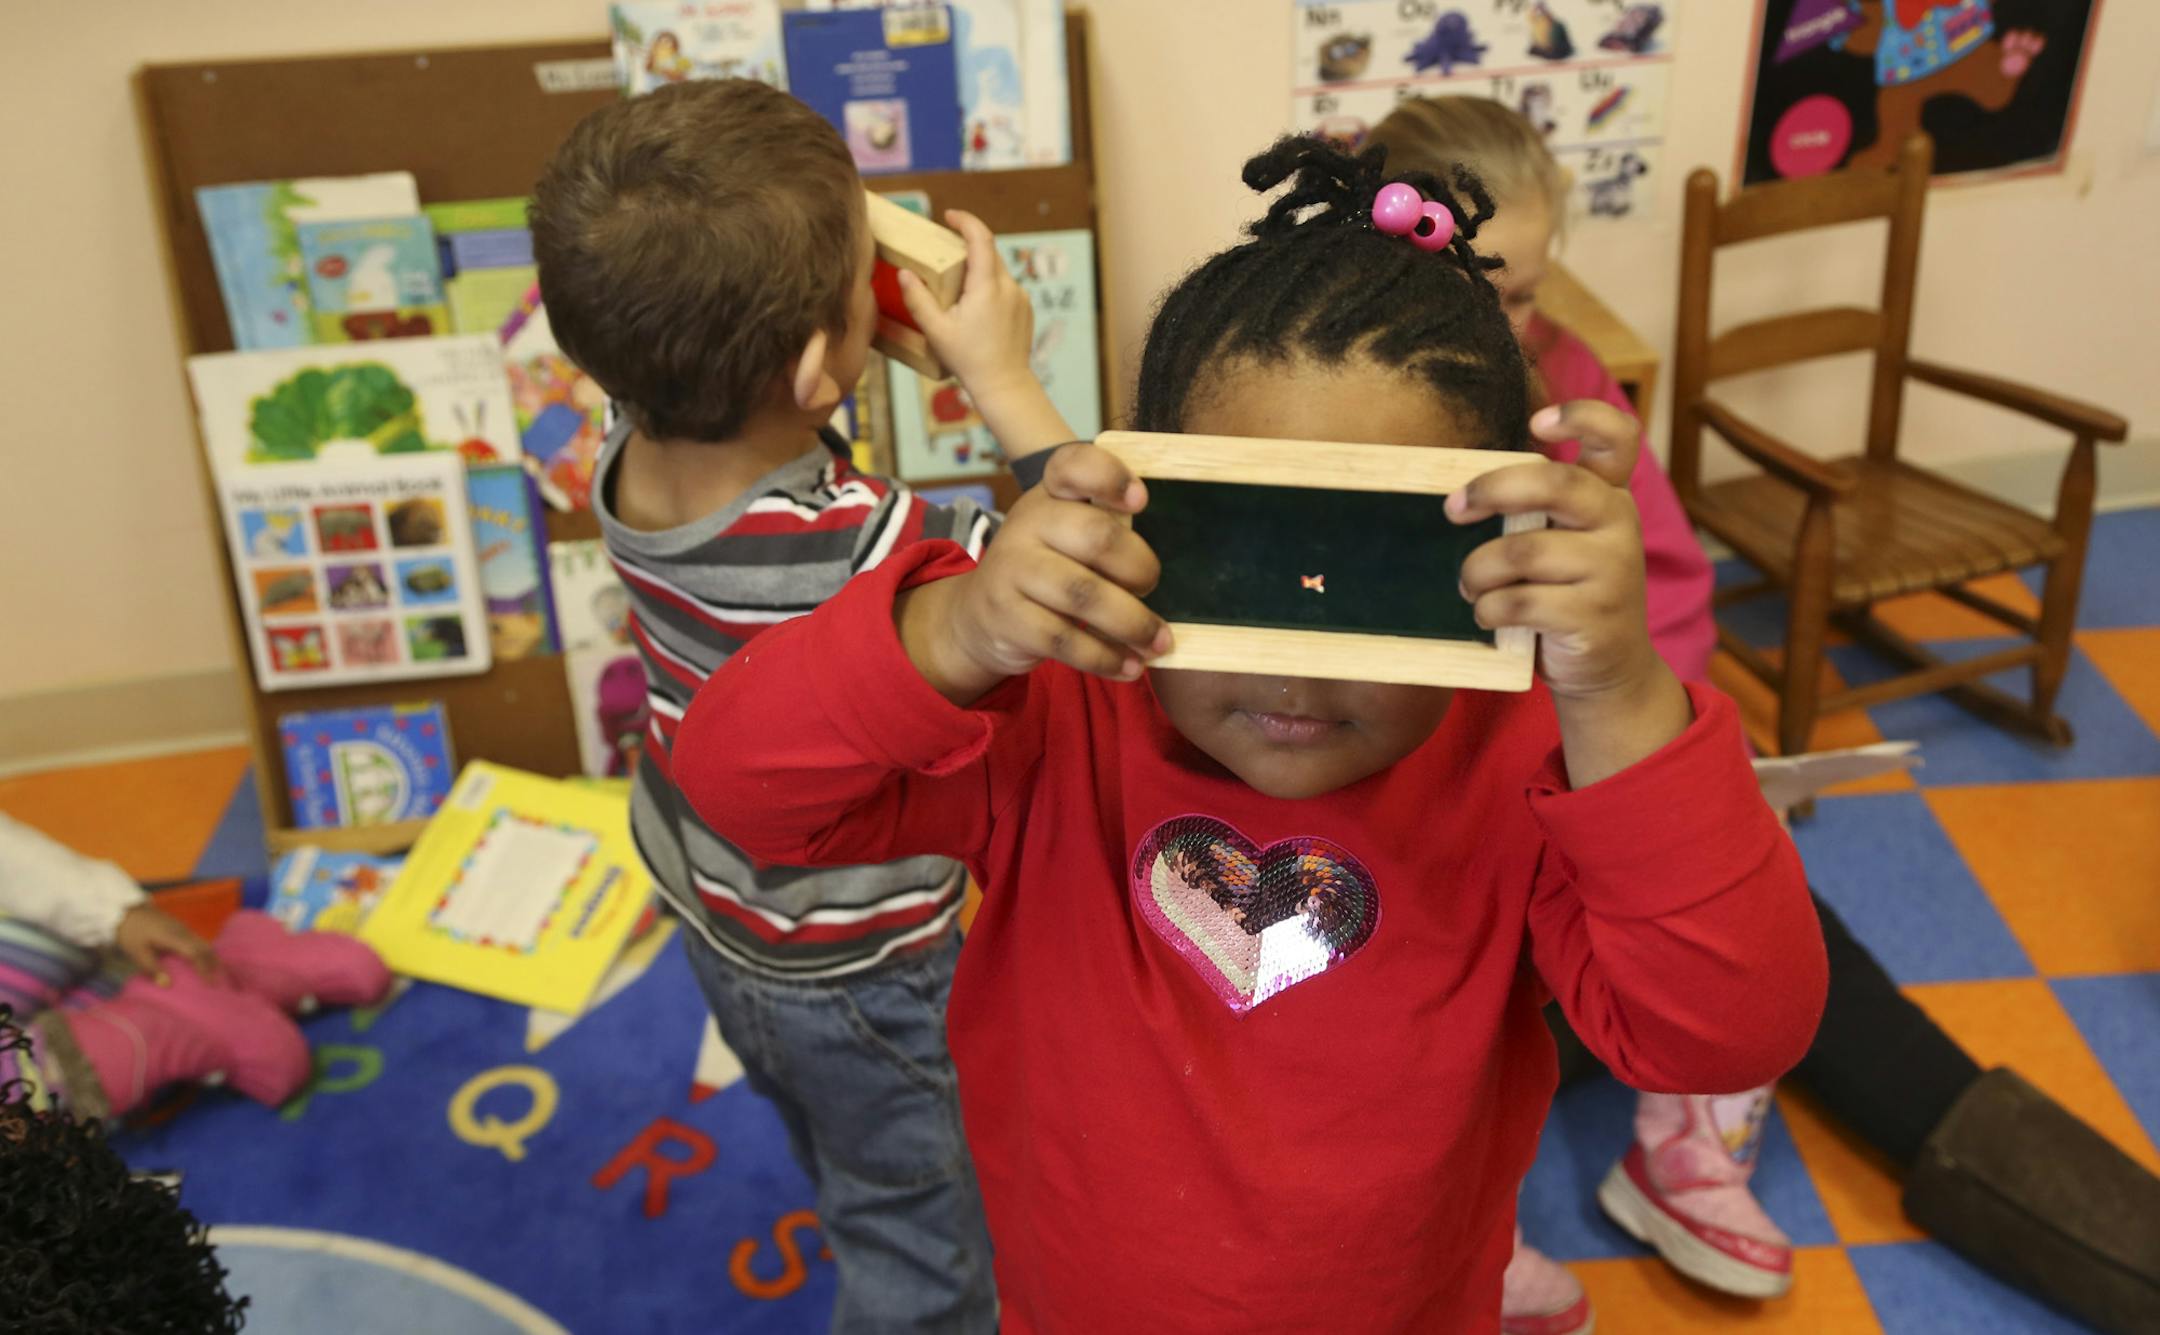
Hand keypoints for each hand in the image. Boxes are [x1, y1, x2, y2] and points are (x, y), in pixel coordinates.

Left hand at [114, 904, 220, 985]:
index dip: (203, 968)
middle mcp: (182, 931)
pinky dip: (204, 952)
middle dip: (213, 964)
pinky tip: (204, 961)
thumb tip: (168, 985)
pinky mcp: (181, 928)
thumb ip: (152, 968)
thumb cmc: (131, 933)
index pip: (194, 953)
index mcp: (172, 937)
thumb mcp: (136, 952)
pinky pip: (198, 941)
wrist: (127, 912)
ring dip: (211, 957)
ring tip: (215, 973)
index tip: (209, 983)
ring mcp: (183, 928)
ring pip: (203, 943)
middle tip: (217, 981)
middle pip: (204, 947)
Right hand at [897, 443, 1170, 703]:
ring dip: (1133, 623)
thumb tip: (1187, 559)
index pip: (1073, 466)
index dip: (1109, 477)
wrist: (978, 615)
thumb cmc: (1047, 568)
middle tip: (1153, 586)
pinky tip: (1129, 667)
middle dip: (1139, 568)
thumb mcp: (1067, 536)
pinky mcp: (1007, 617)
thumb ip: (1109, 531)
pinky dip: (1106, 658)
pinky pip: (1066, 641)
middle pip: (1096, 537)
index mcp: (1051, 494)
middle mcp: (1027, 523)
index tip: (1140, 500)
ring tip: (1158, 642)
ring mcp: (1012, 570)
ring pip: (1084, 595)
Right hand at [898, 210, 1073, 460]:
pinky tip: (975, 307)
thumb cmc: (969, 360)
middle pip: (989, 253)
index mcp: (987, 286)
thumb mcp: (936, 331)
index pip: (981, 238)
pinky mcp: (1026, 309)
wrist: (1004, 385)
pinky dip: (990, 287)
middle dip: (967, 246)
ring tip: (957, 286)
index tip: (949, 215)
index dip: (965, 220)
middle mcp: (1009, 286)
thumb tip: (905, 273)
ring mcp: (1021, 298)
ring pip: (998, 271)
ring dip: (978, 270)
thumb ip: (918, 299)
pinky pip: (1006, 288)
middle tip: (945, 249)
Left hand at [1451, 400, 1689, 785]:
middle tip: (1453, 509)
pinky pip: (1519, 601)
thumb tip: (1459, 493)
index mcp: (1610, 497)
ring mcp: (1612, 571)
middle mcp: (1620, 524)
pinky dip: (1489, 609)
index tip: (1538, 423)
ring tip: (1469, 585)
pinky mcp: (1593, 616)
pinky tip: (1488, 615)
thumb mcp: (1566, 543)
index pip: (1619, 437)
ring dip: (1477, 570)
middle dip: (1492, 489)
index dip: (1582, 417)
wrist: (1609, 669)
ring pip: (1522, 551)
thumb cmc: (1569, 595)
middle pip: (1555, 483)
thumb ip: (1538, 511)